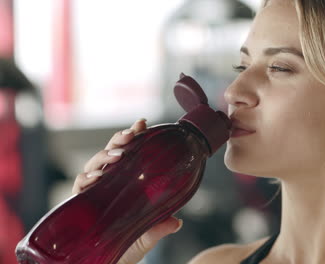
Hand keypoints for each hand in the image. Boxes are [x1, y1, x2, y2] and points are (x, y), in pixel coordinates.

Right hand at [71, 118, 182, 263]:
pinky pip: (79, 187)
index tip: (143, 122)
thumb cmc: (126, 247)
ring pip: (95, 165)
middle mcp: (108, 184)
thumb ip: (158, 228)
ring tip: (118, 156)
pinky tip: (95, 178)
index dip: (134, 137)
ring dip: (105, 157)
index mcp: (125, 184)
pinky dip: (85, 179)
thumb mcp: (145, 237)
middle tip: (131, 135)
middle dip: (119, 141)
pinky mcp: (79, 204)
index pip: (128, 154)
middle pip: (110, 154)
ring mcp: (94, 192)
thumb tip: (178, 222)